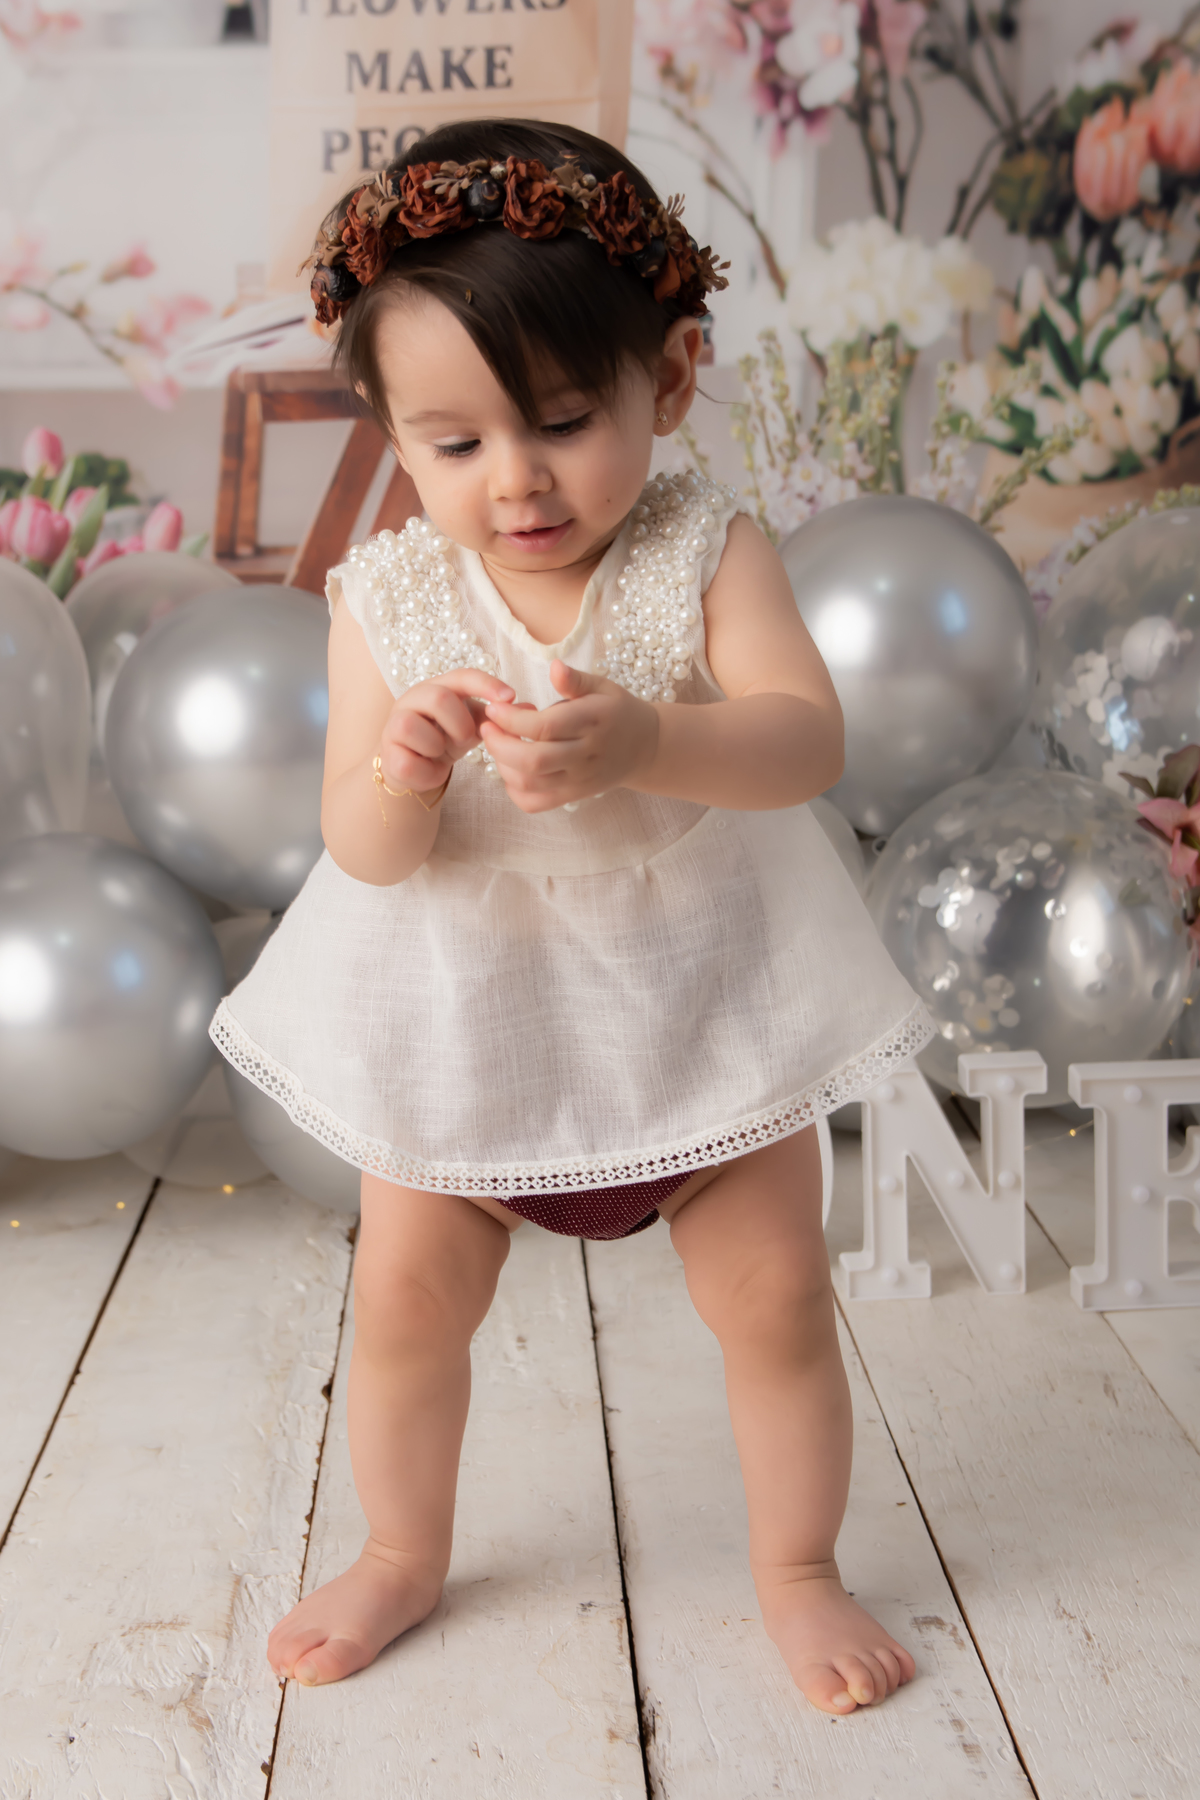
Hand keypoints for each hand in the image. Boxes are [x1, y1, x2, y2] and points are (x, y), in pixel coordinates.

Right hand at [378, 667, 514, 793]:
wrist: (416, 771)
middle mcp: (412, 699)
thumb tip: (528, 709)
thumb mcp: (473, 725)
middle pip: (437, 697)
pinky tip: (432, 770)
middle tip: (465, 739)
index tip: (510, 697)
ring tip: (441, 753)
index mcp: (438, 687)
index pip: (462, 676)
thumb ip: (495, 717)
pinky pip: (407, 761)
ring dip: (436, 746)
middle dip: (459, 723)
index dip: (486, 684)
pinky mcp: (388, 754)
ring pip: (411, 726)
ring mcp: (395, 725)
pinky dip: (427, 772)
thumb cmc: (446, 739)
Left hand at [479, 660, 658, 813]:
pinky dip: (513, 789)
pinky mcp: (573, 795)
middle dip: (500, 744)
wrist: (644, 747)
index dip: (511, 719)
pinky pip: (535, 803)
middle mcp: (586, 755)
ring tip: (499, 743)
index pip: (545, 727)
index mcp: (593, 722)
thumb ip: (575, 680)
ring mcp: (580, 780)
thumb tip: (554, 666)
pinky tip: (511, 767)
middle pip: (533, 761)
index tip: (494, 708)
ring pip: (530, 783)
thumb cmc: (616, 711)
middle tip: (487, 727)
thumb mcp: (602, 687)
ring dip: (502, 764)